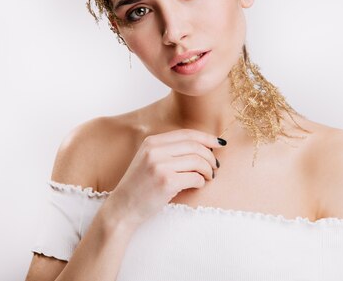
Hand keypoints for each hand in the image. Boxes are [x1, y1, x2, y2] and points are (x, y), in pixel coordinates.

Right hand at [102, 129, 225, 228]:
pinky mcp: (166, 182)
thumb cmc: (140, 186)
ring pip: (197, 161)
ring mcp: (160, 166)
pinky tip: (198, 185)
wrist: (122, 208)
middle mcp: (155, 151)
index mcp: (152, 142)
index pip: (187, 134)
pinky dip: (201, 181)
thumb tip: (203, 146)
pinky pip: (194, 177)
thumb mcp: (149, 160)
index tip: (220, 144)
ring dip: (208, 170)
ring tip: (209, 177)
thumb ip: (169, 150)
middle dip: (210, 156)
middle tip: (215, 166)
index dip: (207, 138)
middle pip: (195, 146)